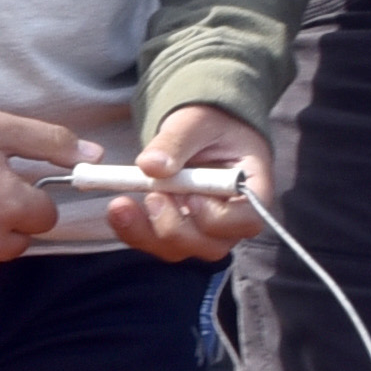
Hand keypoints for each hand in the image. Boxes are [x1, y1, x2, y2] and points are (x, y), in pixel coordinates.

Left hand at [101, 105, 270, 264]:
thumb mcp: (195, 122)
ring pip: (178, 249)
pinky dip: (133, 230)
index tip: (191, 199)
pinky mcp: (176, 231)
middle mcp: (231, 219)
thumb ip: (176, 141)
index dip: (219, 219)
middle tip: (152, 196)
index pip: (248, 220)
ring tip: (123, 204)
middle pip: (210, 245)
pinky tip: (119, 209)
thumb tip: (151, 165)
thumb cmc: (209, 123)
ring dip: (147, 232)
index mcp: (252, 189)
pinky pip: (154, 242)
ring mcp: (202, 230)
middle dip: (175, 228)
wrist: (198, 130)